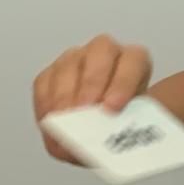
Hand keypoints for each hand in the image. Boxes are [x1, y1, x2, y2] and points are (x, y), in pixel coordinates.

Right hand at [32, 35, 152, 162]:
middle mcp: (106, 53)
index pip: (133, 60)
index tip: (112, 108)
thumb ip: (135, 122)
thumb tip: (120, 132)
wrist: (107, 130)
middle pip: (99, 53)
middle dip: (91, 84)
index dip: (123, 83)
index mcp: (135, 60)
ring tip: (64, 125)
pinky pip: (44, 82)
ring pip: (68, 66)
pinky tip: (50, 124)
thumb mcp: (139, 122)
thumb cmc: (126, 121)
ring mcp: (76, 59)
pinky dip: (46, 104)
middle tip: (84, 112)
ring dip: (65, 97)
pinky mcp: (51, 73)